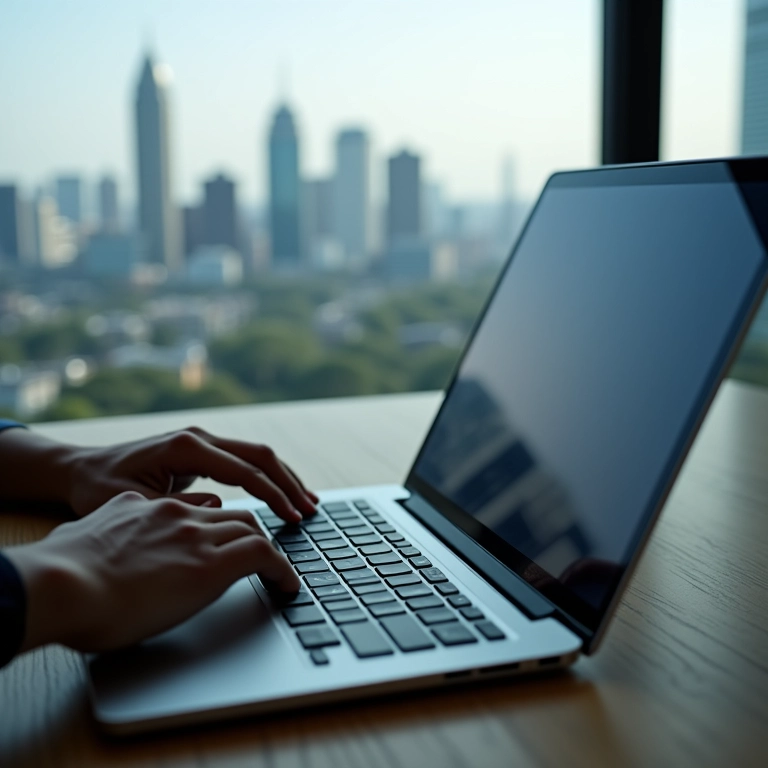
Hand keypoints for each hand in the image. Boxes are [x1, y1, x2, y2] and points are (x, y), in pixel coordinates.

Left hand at [0, 426, 316, 522]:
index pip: (245, 471)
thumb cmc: (100, 488)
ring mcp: (202, 441)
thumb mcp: (134, 504)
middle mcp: (199, 438)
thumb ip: (176, 510)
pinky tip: (281, 494)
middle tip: (311, 509)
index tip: (292, 517)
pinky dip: (267, 477)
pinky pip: (244, 461)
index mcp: (187, 448)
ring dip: (284, 477)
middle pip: (260, 454)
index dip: (272, 495)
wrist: (79, 469)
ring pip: (257, 454)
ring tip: (308, 502)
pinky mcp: (201, 451)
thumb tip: (218, 510)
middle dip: (289, 482)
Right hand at [5, 491, 300, 652]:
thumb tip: (104, 542)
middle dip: (254, 530)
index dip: (218, 524)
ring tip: (281, 568)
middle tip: (267, 549)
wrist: (59, 586)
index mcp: (146, 508)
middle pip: (233, 514)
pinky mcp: (211, 564)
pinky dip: (281, 568)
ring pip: (251, 528)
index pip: (198, 509)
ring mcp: (195, 534)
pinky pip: (263, 554)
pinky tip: (288, 584)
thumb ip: (109, 529)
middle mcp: (175, 514)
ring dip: (270, 546)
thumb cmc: (59, 574)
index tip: (227, 536)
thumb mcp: (85, 536)